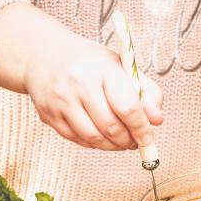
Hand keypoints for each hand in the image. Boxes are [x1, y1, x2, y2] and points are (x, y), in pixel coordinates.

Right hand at [24, 34, 162, 149]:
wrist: (42, 54)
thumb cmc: (90, 62)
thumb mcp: (121, 67)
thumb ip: (146, 92)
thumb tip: (157, 120)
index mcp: (102, 69)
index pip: (128, 108)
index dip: (142, 128)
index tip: (148, 137)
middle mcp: (79, 84)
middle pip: (111, 127)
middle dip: (128, 140)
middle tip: (136, 141)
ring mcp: (61, 101)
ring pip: (94, 138)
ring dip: (113, 146)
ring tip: (120, 141)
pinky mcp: (49, 115)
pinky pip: (78, 140)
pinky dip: (94, 143)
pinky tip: (100, 135)